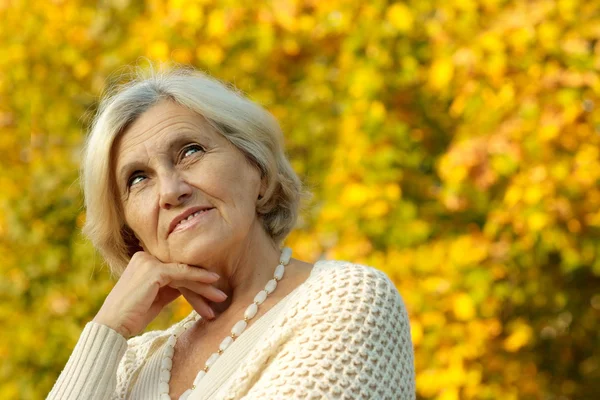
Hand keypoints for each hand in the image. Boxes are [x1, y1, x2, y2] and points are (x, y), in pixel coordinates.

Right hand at [92, 251, 226, 338]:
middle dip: (203, 283)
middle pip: (181, 269)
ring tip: (222, 297)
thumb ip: (171, 287)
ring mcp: (149, 262)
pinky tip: (212, 285)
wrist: (112, 326)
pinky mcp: (153, 271)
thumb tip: (191, 285)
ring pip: (184, 272)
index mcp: (144, 260)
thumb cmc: (132, 315)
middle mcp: (146, 256)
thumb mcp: (156, 297)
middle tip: (222, 294)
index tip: (213, 289)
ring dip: (205, 285)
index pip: (176, 268)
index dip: (195, 280)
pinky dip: (198, 280)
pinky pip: (181, 274)